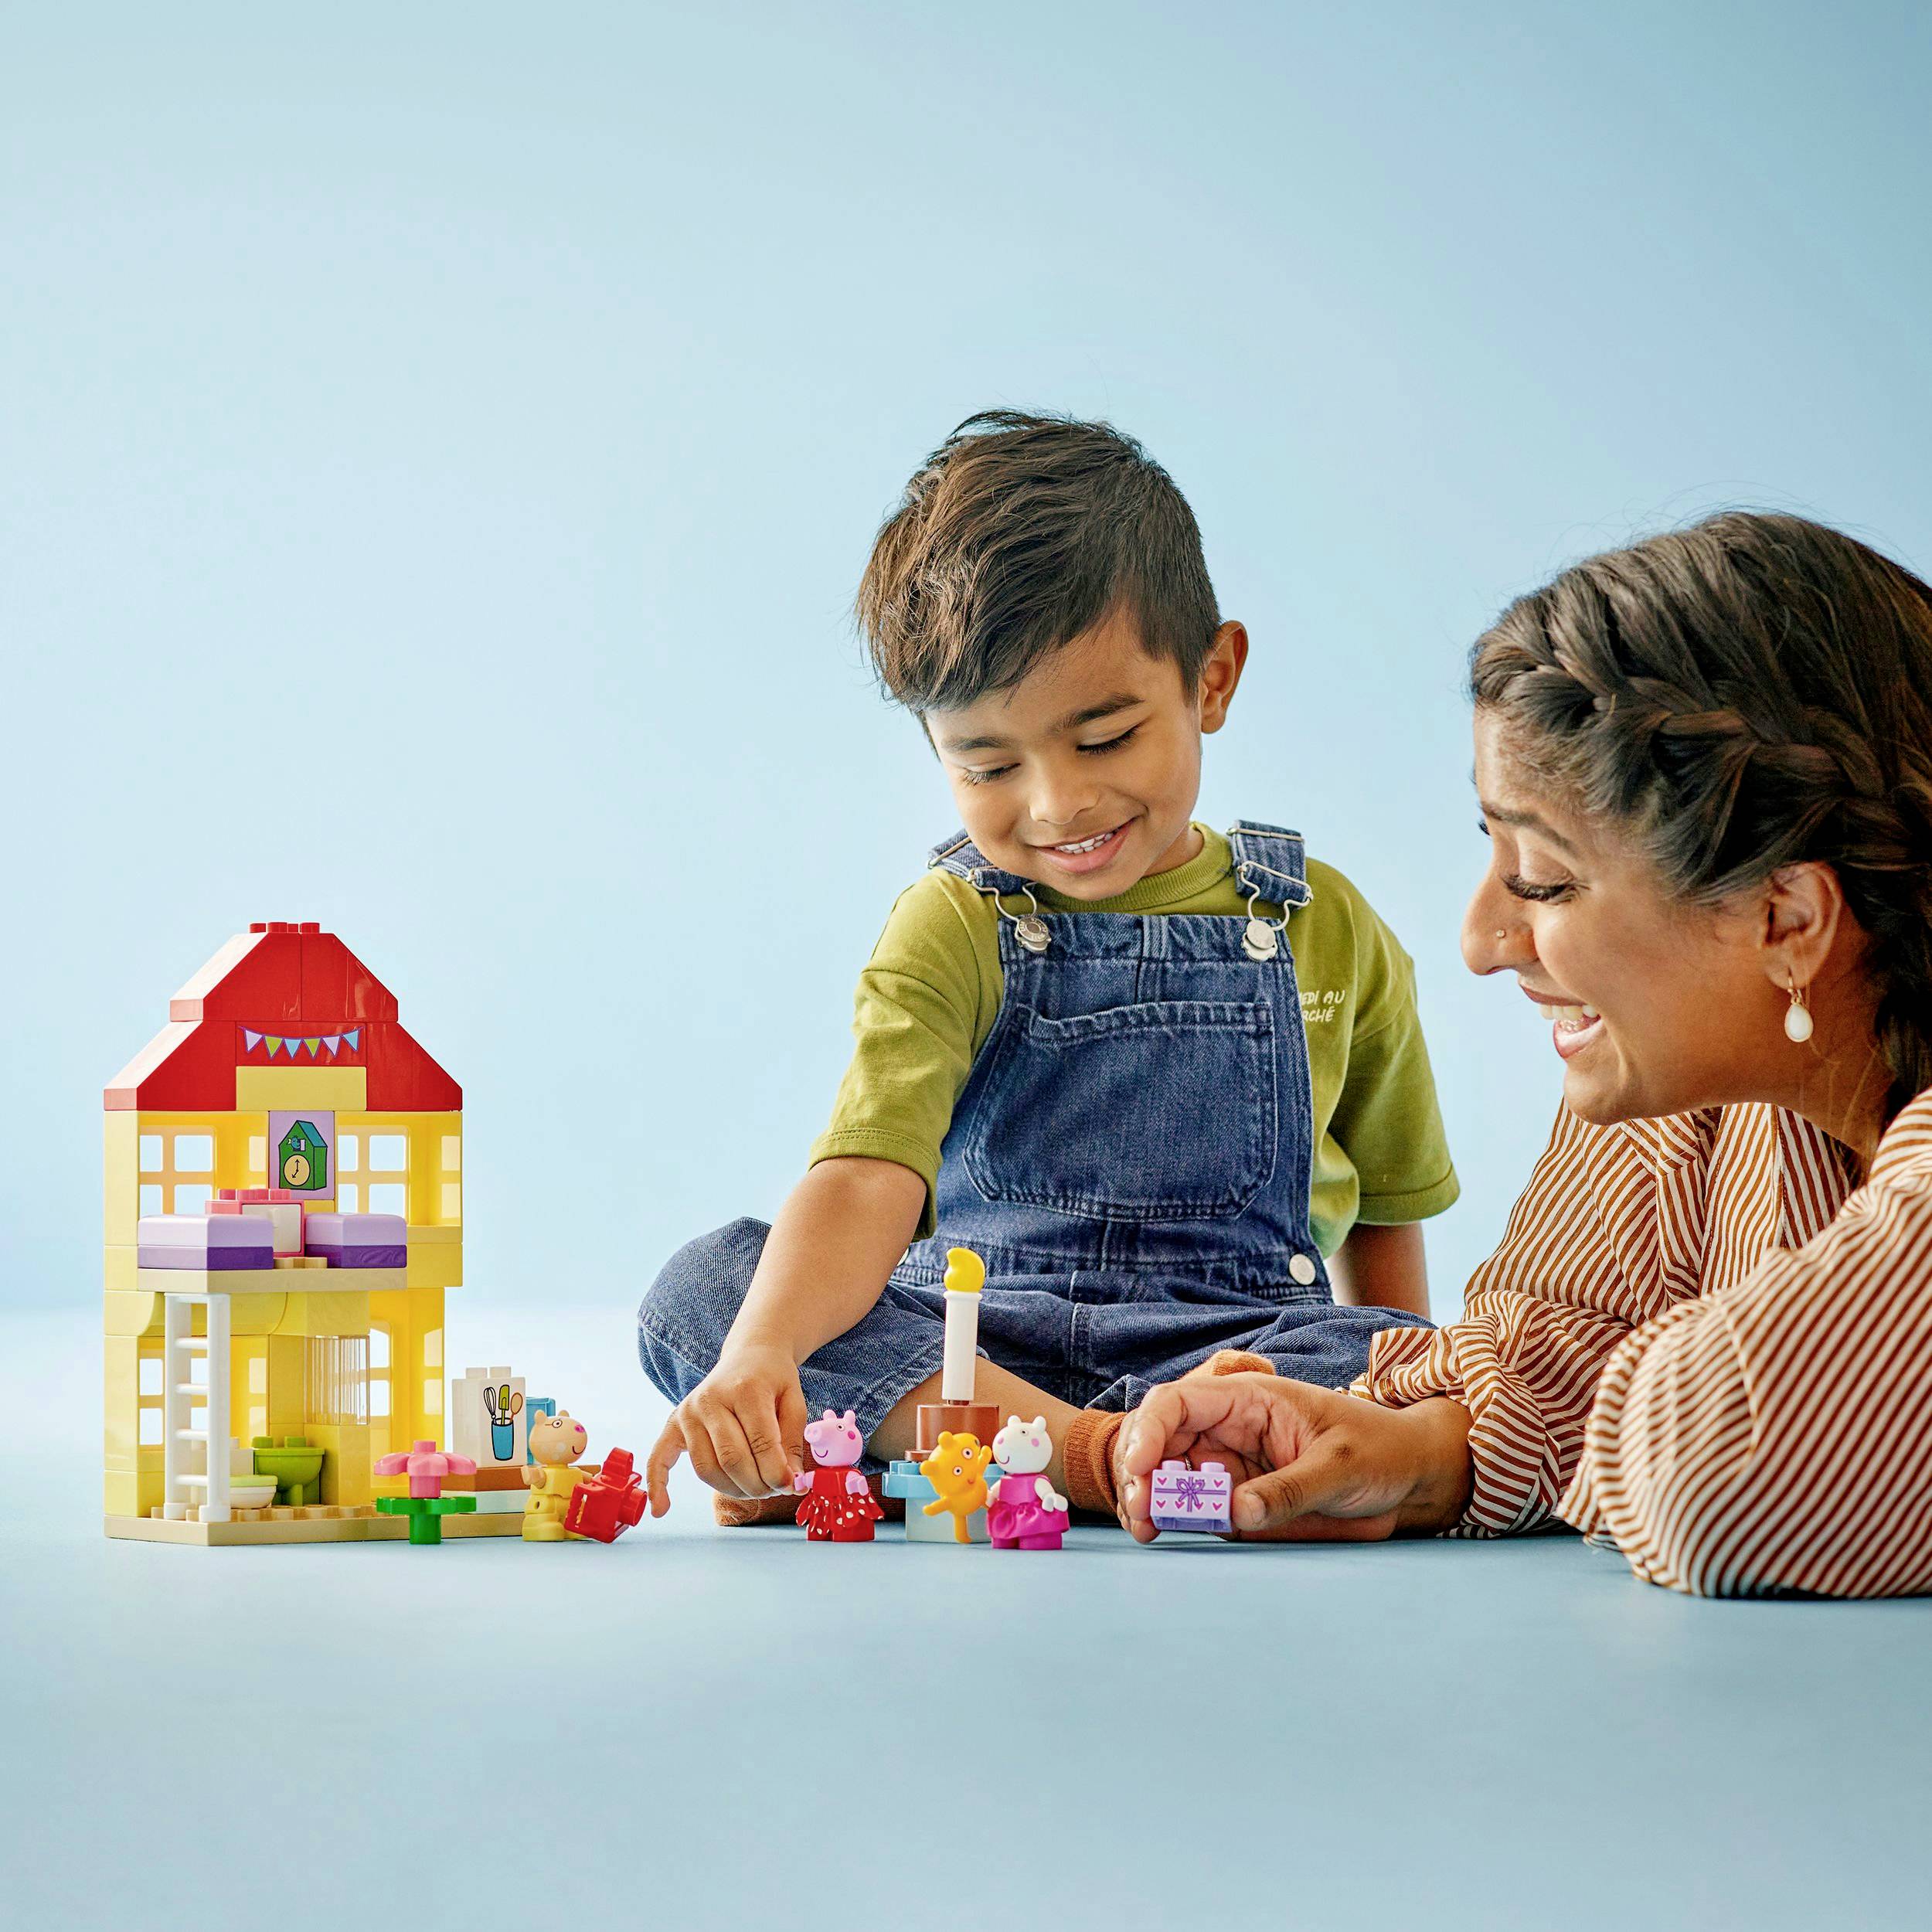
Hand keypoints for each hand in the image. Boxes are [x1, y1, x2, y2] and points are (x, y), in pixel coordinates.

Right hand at [645, 1339, 808, 1514]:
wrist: (750, 1354)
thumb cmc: (773, 1380)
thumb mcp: (794, 1402)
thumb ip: (791, 1443)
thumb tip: (791, 1484)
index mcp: (744, 1389)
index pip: (759, 1442)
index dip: (776, 1472)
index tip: (791, 1486)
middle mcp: (710, 1399)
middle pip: (731, 1460)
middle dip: (757, 1484)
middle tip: (775, 1489)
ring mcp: (688, 1411)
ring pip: (706, 1468)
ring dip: (732, 1489)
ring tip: (754, 1488)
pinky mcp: (674, 1422)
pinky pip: (659, 1457)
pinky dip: (657, 1485)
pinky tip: (660, 1510)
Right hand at [1119, 1374, 1472, 1543]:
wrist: (1406, 1478)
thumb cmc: (1379, 1452)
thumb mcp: (1341, 1466)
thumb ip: (1290, 1489)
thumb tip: (1237, 1511)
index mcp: (1249, 1399)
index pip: (1180, 1402)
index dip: (1150, 1430)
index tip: (1140, 1470)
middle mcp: (1227, 1428)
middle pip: (1160, 1439)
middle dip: (1139, 1471)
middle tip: (1142, 1513)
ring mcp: (1227, 1465)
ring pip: (1166, 1474)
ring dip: (1146, 1497)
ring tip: (1147, 1529)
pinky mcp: (1234, 1499)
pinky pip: (1189, 1506)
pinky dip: (1166, 1517)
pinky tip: (1159, 1533)